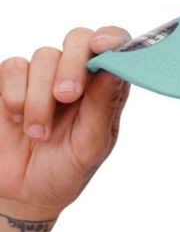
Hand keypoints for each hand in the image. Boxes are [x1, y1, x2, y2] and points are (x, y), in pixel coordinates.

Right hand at [0, 26, 131, 215]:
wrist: (23, 192)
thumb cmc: (66, 169)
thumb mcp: (91, 146)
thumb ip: (103, 107)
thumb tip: (115, 70)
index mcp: (105, 89)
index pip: (116, 48)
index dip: (113, 39)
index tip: (103, 47)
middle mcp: (77, 76)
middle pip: (79, 39)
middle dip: (73, 64)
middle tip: (67, 96)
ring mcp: (43, 76)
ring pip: (45, 56)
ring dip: (41, 97)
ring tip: (39, 133)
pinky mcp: (11, 81)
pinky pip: (13, 68)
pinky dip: (16, 95)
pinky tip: (18, 120)